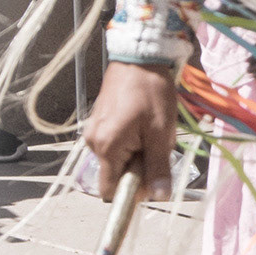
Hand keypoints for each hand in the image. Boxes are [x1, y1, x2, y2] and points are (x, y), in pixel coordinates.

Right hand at [84, 62, 178, 200]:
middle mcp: (94, 143)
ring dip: (137, 154)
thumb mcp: (161, 132)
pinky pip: (115, 146)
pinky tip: (143, 125)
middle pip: (116, 175)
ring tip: (151, 132)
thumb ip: (158, 167)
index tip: (152, 182)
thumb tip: (160, 197)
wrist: (139, 58)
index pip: (110, 190)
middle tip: (157, 146)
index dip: (131, 192)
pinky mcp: (99, 124)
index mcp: (107, 148)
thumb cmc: (152, 92)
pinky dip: (131, 143)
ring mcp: (94, 132)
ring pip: (118, 160)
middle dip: (139, 169)